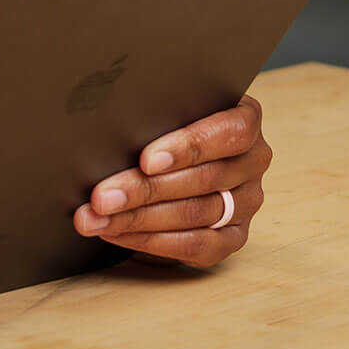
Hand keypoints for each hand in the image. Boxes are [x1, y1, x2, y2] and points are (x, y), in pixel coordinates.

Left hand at [71, 94, 270, 267]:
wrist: (182, 145)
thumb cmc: (169, 115)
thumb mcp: (170, 103)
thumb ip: (157, 108)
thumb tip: (109, 121)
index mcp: (245, 119)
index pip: (229, 132)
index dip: (187, 147)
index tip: (145, 160)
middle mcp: (252, 162)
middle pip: (202, 179)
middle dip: (144, 189)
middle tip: (100, 197)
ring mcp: (246, 202)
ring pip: (194, 214)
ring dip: (138, 219)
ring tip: (96, 218)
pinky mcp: (234, 236)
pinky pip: (195, 246)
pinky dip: (150, 240)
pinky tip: (116, 232)